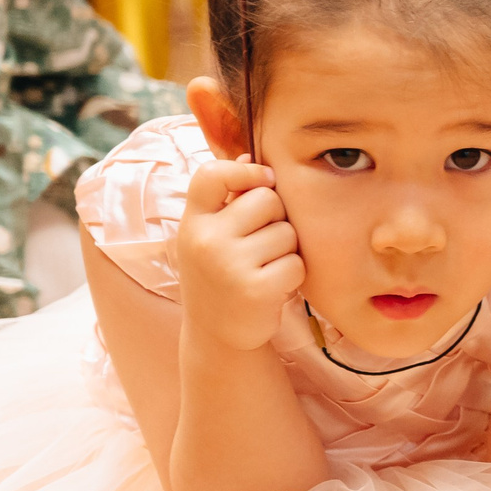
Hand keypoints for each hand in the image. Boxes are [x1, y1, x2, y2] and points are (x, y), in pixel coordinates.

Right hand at [175, 160, 302, 352]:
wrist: (217, 335)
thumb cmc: (221, 274)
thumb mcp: (211, 235)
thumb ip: (228, 198)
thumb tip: (250, 155)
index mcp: (193, 221)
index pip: (212, 174)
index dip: (245, 170)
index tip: (264, 178)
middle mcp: (205, 240)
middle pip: (267, 199)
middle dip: (277, 218)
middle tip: (262, 244)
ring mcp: (229, 265)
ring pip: (287, 233)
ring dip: (286, 250)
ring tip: (264, 268)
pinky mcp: (256, 289)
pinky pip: (297, 264)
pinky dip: (293, 275)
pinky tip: (273, 287)